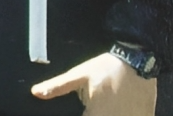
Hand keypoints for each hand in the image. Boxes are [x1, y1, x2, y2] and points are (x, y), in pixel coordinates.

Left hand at [31, 52, 155, 115]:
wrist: (137, 61)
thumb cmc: (106, 68)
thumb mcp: (79, 75)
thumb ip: (58, 87)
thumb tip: (35, 93)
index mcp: (96, 114)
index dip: (80, 115)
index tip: (82, 109)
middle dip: (92, 113)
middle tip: (93, 103)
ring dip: (106, 112)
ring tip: (104, 102)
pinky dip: (122, 112)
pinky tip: (118, 105)